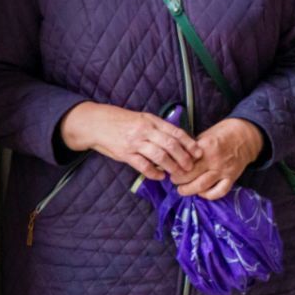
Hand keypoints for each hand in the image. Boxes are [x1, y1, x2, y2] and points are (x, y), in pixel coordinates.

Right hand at [59, 102, 201, 180]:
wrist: (95, 123)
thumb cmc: (122, 121)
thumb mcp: (143, 118)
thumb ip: (159, 127)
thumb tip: (178, 138)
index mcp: (152, 121)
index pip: (176, 132)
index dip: (189, 143)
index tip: (198, 152)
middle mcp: (145, 131)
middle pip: (170, 145)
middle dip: (184, 157)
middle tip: (191, 167)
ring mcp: (134, 142)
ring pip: (159, 155)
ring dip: (171, 166)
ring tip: (178, 173)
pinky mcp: (124, 154)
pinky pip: (142, 165)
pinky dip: (153, 172)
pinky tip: (160, 176)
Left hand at [173, 118, 263, 199]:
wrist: (246, 136)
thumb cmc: (222, 134)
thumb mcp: (204, 135)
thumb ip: (191, 148)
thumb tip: (174, 158)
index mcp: (205, 146)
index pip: (184, 161)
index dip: (174, 166)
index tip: (170, 168)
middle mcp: (214, 160)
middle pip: (189, 176)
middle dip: (178, 180)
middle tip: (174, 179)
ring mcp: (224, 170)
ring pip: (202, 186)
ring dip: (188, 190)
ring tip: (182, 189)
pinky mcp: (232, 177)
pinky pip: (219, 191)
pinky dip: (208, 195)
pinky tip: (201, 192)